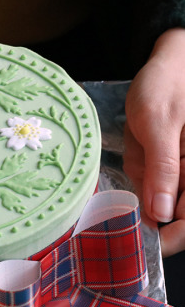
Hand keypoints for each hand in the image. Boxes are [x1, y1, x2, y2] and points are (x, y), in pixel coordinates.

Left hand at [124, 28, 184, 256]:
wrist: (166, 63)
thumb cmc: (166, 86)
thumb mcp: (159, 124)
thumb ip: (163, 169)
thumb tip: (161, 213)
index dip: (171, 237)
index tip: (142, 243)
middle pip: (176, 213)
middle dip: (150, 208)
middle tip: (128, 190)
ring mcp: (183, 169)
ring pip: (161, 199)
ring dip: (144, 187)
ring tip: (140, 150)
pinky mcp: (173, 164)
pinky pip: (154, 182)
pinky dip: (142, 176)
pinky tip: (139, 151)